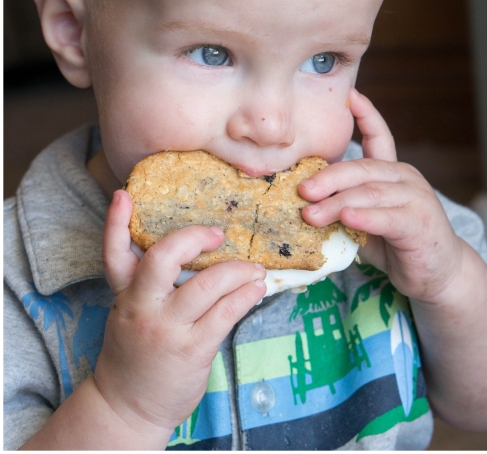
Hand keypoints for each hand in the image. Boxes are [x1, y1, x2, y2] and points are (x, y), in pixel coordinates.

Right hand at [94, 190, 265, 442]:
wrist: (127, 407)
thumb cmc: (138, 353)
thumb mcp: (131, 314)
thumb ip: (149, 284)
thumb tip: (192, 248)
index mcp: (124, 296)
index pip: (114, 254)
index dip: (116, 223)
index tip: (124, 194)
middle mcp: (141, 308)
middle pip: (161, 259)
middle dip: (193, 238)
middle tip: (218, 233)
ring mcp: (166, 329)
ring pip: (208, 284)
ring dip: (239, 270)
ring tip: (255, 268)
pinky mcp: (192, 349)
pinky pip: (227, 312)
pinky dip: (247, 295)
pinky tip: (257, 289)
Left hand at [298, 87, 464, 304]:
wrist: (439, 274)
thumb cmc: (399, 246)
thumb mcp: (366, 223)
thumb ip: (345, 209)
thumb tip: (303, 204)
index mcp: (393, 173)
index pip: (380, 137)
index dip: (366, 115)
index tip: (350, 95)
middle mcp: (406, 179)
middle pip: (364, 168)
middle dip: (330, 176)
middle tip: (302, 189)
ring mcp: (416, 199)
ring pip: (370, 193)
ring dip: (337, 202)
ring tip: (311, 214)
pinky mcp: (419, 224)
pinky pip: (387, 217)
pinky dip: (365, 217)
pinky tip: (346, 218)